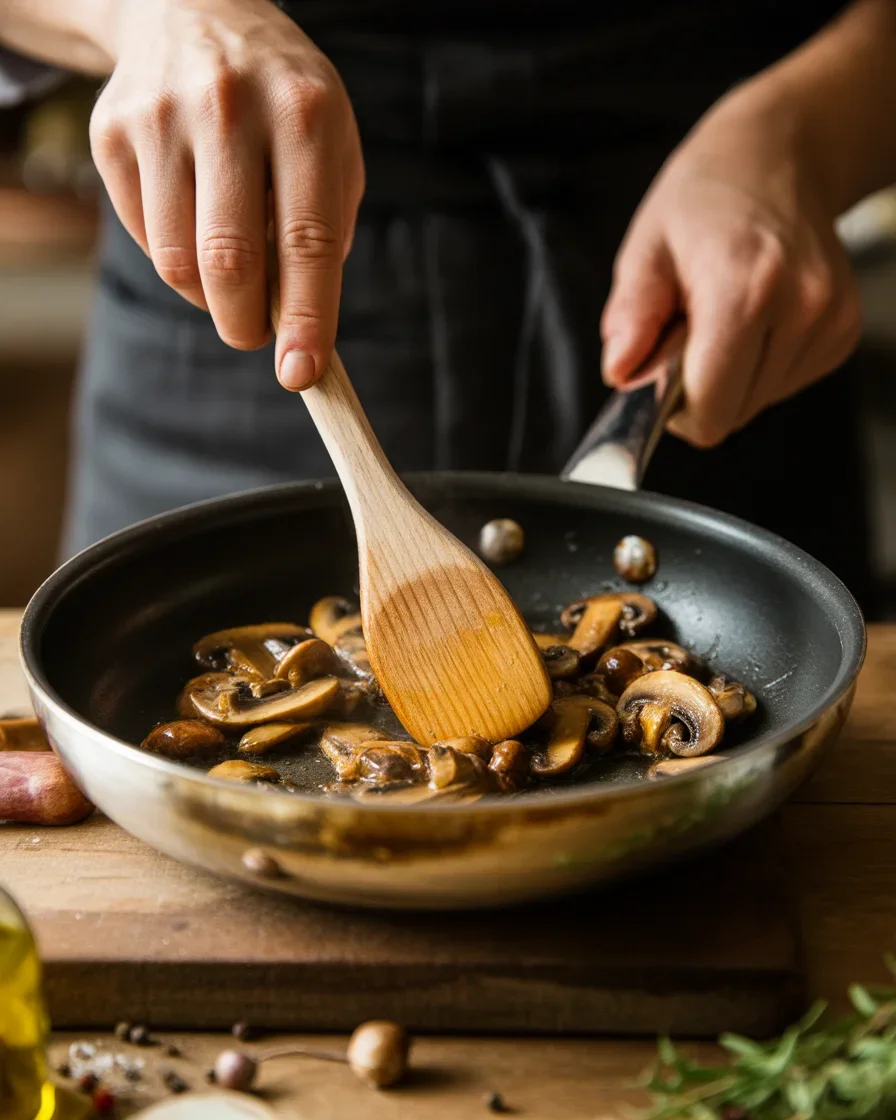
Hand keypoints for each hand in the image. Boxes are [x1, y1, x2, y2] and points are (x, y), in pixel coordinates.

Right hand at [89, 0, 363, 388]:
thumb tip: (299, 322)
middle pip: (229, 261)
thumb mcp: (332, 147)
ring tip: (229, 273)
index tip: (301, 374)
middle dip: (245, 324)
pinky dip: (175, 258)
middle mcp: (229, 109)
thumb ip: (325, 229)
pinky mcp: (112, 133)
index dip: (306, 318)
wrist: (193, 13)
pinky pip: (146, 239)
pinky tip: (195, 223)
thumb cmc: (282, 103)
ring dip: (208, 296)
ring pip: (178, 263)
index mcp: (304, 114)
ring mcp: (161, 117)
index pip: (307, 240)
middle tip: (254, 336)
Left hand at [601, 81, 861, 446]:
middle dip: (701, 387)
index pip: (711, 409)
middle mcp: (800, 307)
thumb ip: (631, 316)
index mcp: (743, 288)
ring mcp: (830, 320)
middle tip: (691, 329)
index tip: (662, 374)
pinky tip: (755, 316)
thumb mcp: (647, 246)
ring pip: (760, 401)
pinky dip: (761, 364)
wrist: (782, 155)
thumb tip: (620, 372)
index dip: (676, 407)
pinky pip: (785, 383)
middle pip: (734, 413)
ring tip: (725, 312)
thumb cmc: (707, 197)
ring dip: (732, 374)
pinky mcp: (844, 329)